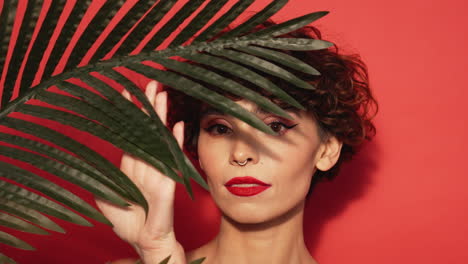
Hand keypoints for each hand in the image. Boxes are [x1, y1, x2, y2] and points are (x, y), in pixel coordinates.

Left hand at [95, 80, 185, 263]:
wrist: (143, 241)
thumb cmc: (129, 223)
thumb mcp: (106, 200)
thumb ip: (102, 182)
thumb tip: (92, 169)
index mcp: (131, 167)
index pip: (131, 135)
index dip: (130, 115)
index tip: (128, 94)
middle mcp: (145, 164)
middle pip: (147, 130)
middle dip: (149, 107)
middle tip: (151, 85)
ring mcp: (158, 171)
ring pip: (159, 138)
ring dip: (161, 117)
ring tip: (162, 95)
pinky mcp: (166, 181)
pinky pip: (171, 158)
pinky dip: (175, 141)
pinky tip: (178, 125)